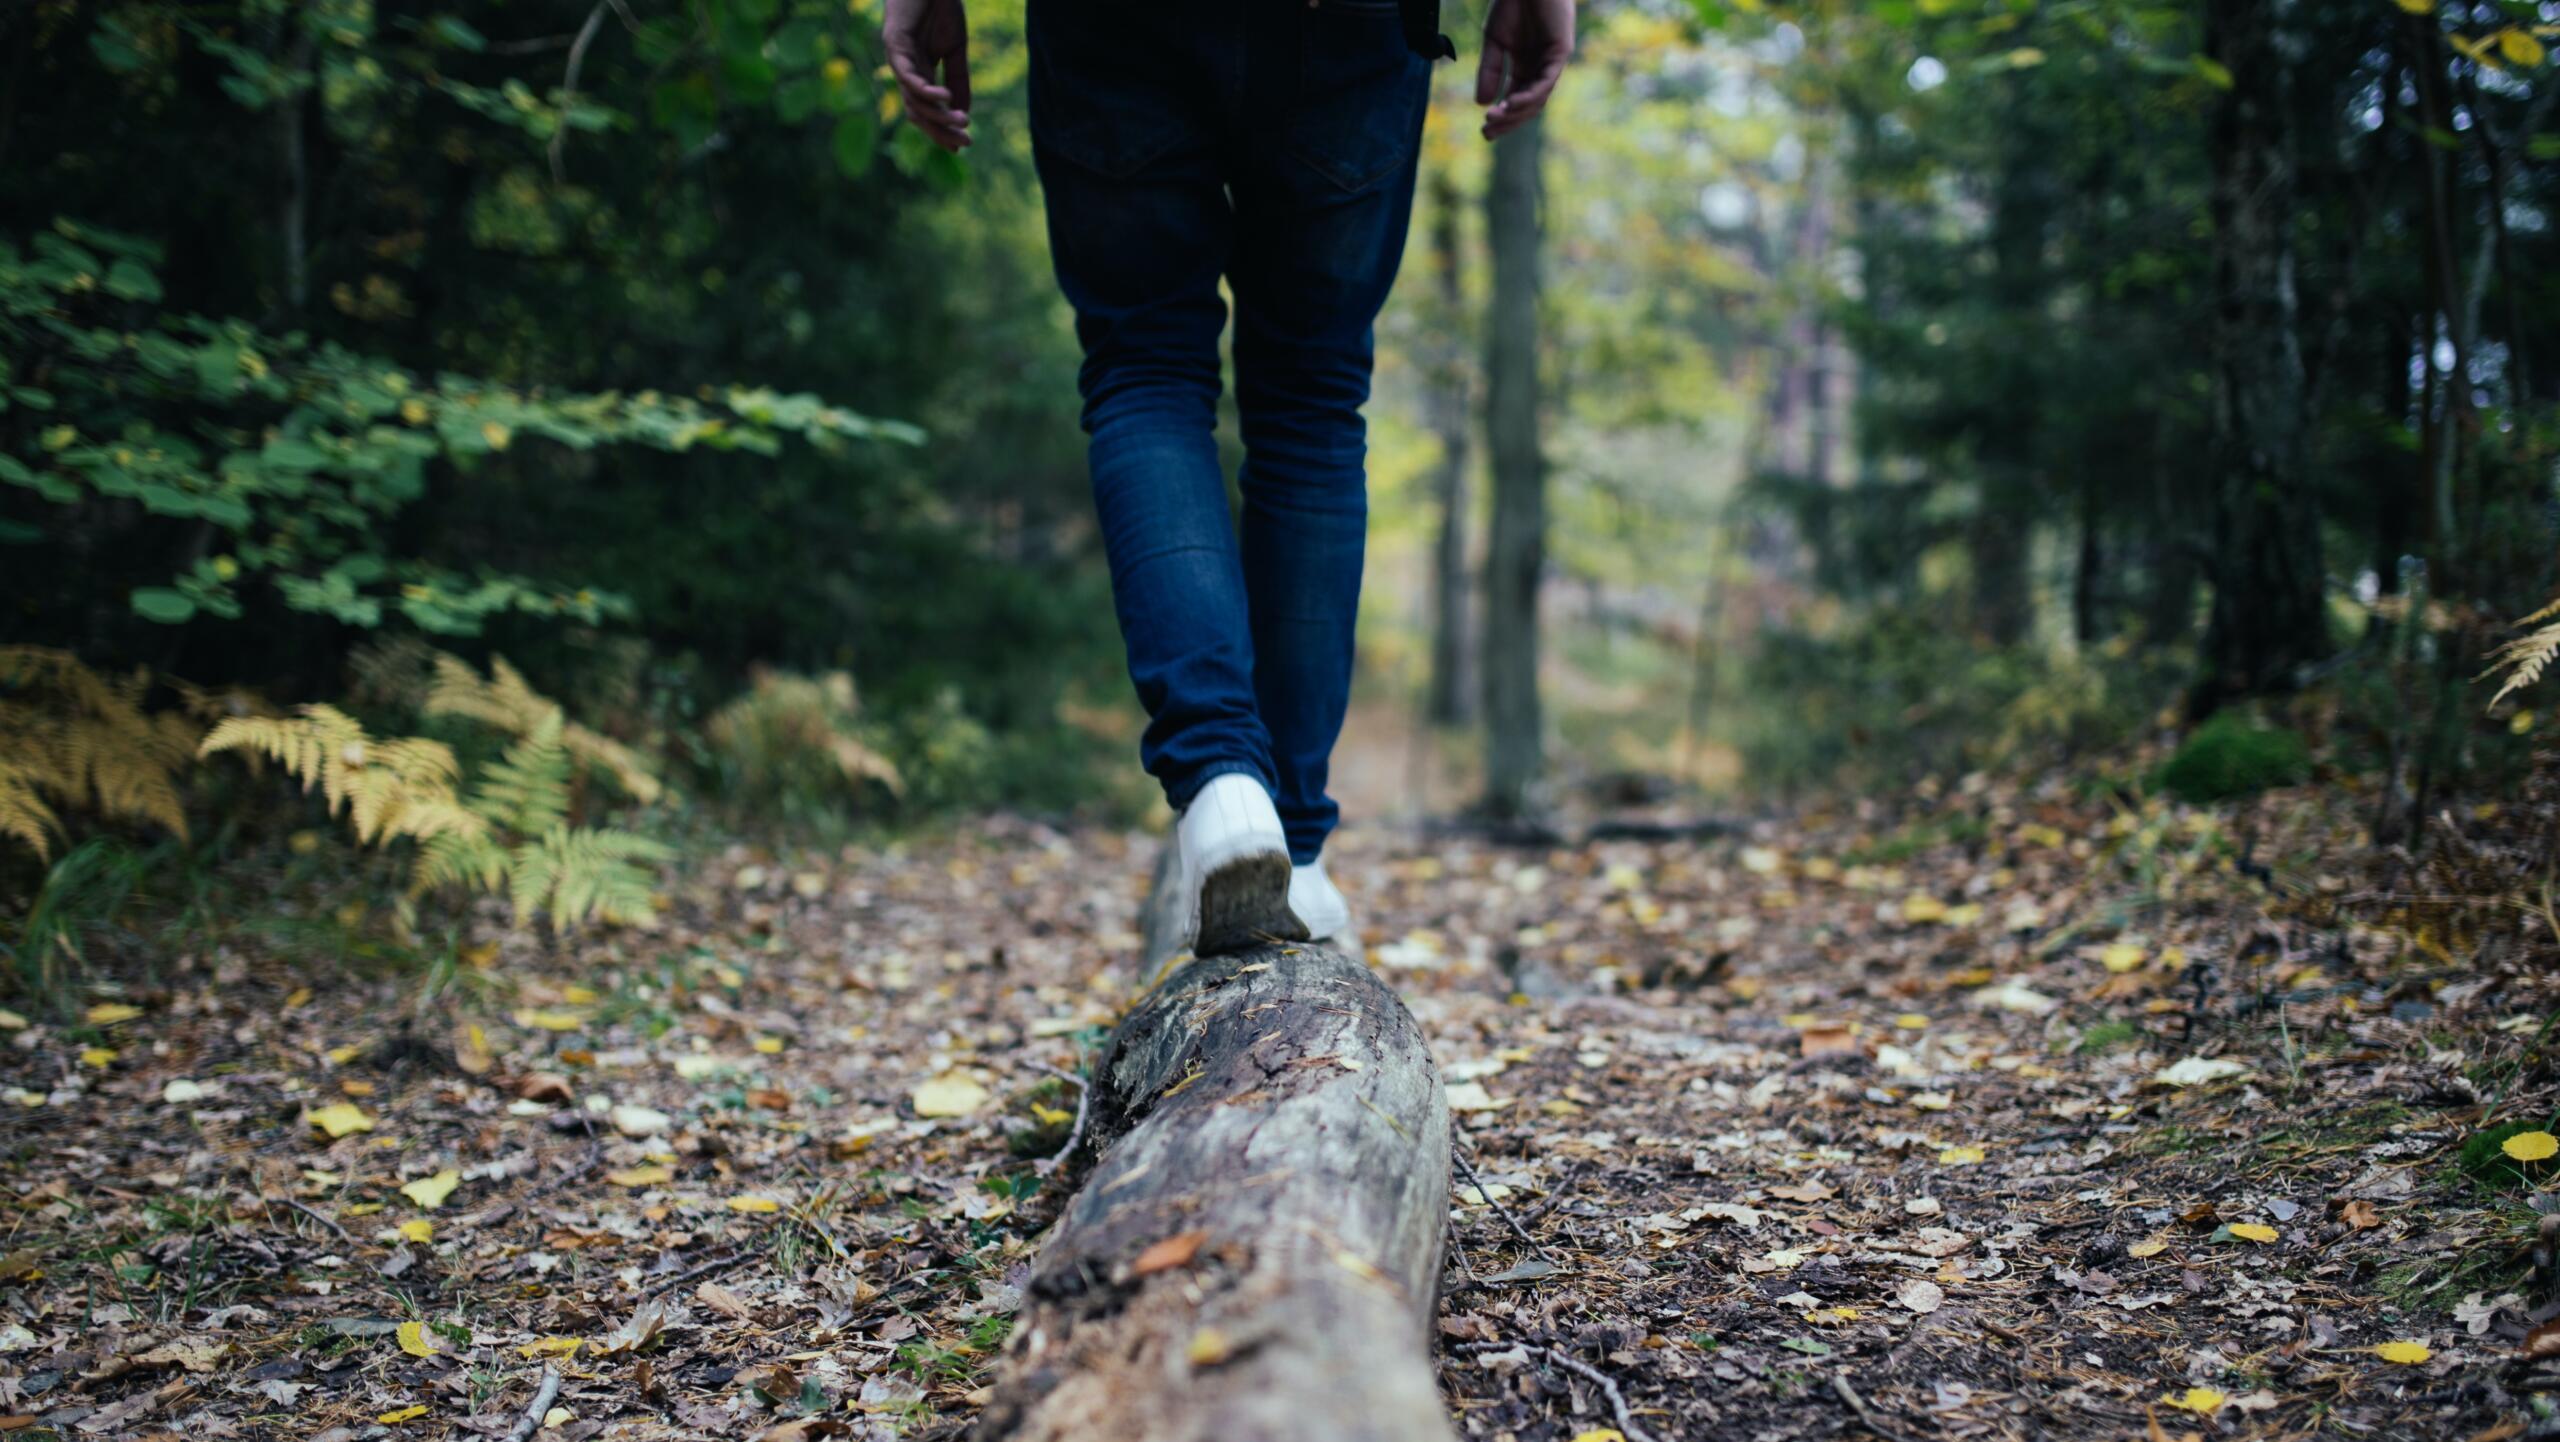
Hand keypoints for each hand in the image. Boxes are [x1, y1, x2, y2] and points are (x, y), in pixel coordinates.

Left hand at [885, 0, 970, 150]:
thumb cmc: (940, 8)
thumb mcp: (955, 49)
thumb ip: (958, 79)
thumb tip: (962, 113)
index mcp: (918, 72)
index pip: (927, 110)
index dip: (942, 130)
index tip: (962, 145)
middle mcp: (904, 70)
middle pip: (917, 113)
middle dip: (940, 131)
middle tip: (964, 143)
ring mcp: (897, 58)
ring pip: (913, 99)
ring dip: (937, 114)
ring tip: (962, 121)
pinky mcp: (894, 43)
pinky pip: (907, 75)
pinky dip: (925, 89)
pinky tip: (944, 96)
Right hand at [1476, 0, 1572, 139]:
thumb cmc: (1512, 4)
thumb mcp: (1494, 42)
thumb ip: (1490, 70)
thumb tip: (1482, 103)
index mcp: (1526, 66)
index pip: (1515, 99)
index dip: (1501, 116)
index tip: (1483, 130)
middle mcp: (1541, 68)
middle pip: (1527, 105)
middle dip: (1508, 121)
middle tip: (1487, 133)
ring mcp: (1552, 61)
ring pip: (1538, 97)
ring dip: (1516, 112)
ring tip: (1494, 119)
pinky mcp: (1561, 52)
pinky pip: (1547, 81)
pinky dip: (1530, 95)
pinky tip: (1511, 103)